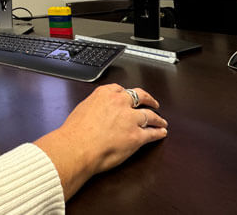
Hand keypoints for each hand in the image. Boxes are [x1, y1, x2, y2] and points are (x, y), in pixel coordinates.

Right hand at [34, 83, 167, 200]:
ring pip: (150, 115)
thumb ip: (94, 106)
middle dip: (148, 99)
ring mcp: (130, 119)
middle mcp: (120, 103)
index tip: (130, 96)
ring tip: (161, 121)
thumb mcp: (82, 109)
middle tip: (153, 102)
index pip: (120, 89)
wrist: (77, 147)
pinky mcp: (137, 136)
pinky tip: (161, 133)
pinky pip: (152, 133)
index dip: (127, 93)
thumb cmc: (75, 132)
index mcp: (104, 94)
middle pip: (140, 96)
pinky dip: (158, 132)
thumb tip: (97, 111)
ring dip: (158, 118)